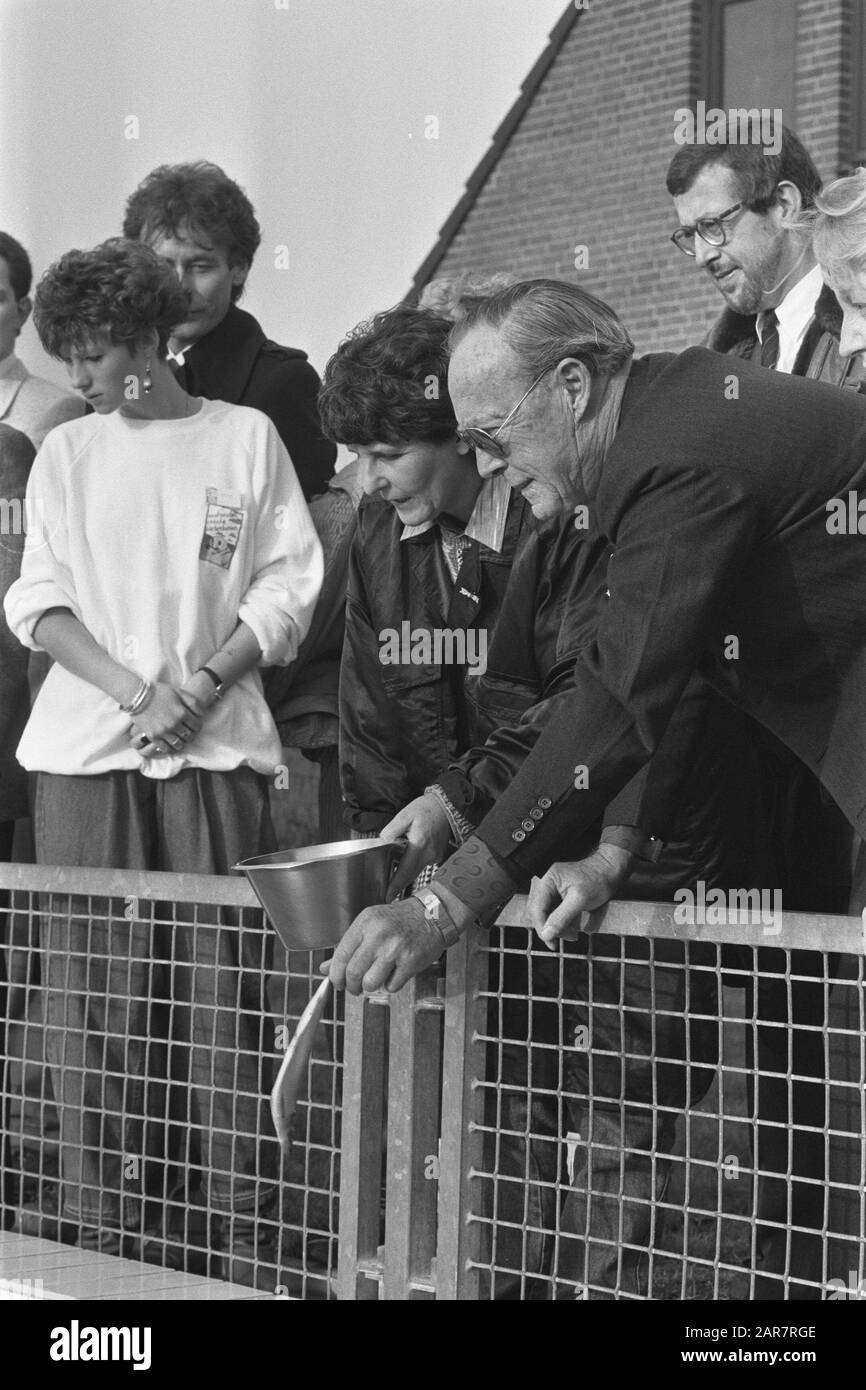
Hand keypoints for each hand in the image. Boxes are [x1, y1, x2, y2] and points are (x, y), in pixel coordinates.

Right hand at [128, 682, 203, 757]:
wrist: (137, 694)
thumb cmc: (159, 691)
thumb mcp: (179, 692)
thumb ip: (193, 702)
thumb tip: (202, 714)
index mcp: (182, 713)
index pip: (197, 726)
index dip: (198, 726)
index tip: (194, 725)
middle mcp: (174, 724)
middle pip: (189, 736)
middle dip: (191, 735)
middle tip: (188, 733)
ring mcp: (163, 731)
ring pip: (179, 744)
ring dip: (181, 743)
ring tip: (180, 739)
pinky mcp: (153, 736)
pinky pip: (165, 748)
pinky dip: (170, 748)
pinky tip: (170, 743)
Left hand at [323, 897, 446, 993]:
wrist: (432, 915)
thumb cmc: (399, 920)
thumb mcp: (370, 925)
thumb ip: (348, 947)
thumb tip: (325, 968)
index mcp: (365, 922)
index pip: (341, 955)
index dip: (335, 974)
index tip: (337, 982)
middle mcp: (379, 934)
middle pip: (353, 972)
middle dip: (351, 987)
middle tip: (354, 989)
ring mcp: (396, 948)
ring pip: (370, 983)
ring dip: (370, 987)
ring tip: (375, 980)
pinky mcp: (411, 961)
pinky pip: (392, 986)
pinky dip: (390, 985)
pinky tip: (395, 973)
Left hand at [380, 793, 451, 899]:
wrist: (448, 807)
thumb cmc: (426, 809)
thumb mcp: (405, 814)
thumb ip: (391, 830)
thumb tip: (382, 842)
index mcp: (419, 844)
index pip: (405, 871)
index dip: (395, 885)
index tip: (388, 896)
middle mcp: (429, 854)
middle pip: (410, 876)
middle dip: (398, 886)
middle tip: (386, 894)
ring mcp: (435, 857)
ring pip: (416, 872)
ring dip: (404, 875)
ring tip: (392, 879)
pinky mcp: (437, 856)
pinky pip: (422, 865)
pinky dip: (412, 867)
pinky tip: (404, 862)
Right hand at [526, 845, 632, 948]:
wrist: (608, 869)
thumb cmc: (597, 881)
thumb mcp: (580, 901)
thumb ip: (561, 918)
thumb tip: (546, 935)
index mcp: (545, 879)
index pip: (536, 910)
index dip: (543, 929)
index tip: (553, 944)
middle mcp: (541, 880)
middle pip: (537, 912)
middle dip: (551, 928)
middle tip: (570, 937)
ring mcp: (546, 885)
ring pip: (542, 913)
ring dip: (555, 926)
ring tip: (573, 934)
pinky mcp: (552, 890)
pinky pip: (549, 909)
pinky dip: (558, 920)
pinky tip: (571, 926)